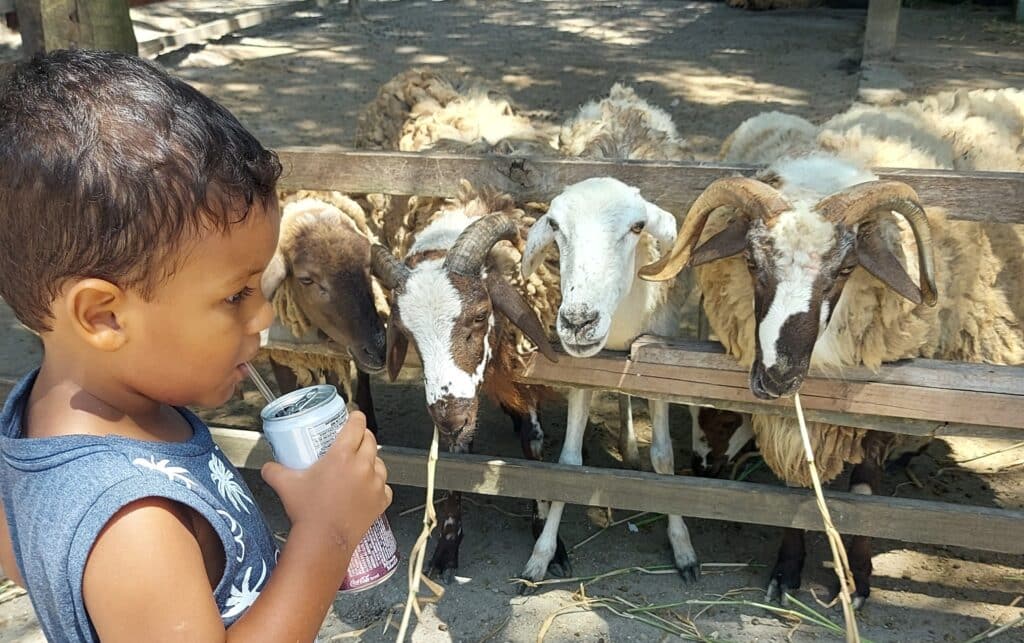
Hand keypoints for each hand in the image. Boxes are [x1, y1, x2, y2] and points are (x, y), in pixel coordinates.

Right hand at [261, 411, 391, 549]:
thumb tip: (268, 466)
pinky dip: (377, 484)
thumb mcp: (286, 484)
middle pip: (370, 440)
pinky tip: (367, 488)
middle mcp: (363, 466)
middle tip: (354, 439)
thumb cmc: (307, 512)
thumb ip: (274, 471)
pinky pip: (384, 486)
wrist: (323, 541)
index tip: (354, 416)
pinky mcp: (381, 501)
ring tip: (359, 464)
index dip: (356, 417)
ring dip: (371, 460)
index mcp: (343, 455)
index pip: (357, 425)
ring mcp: (375, 484)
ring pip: (380, 462)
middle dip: (363, 436)